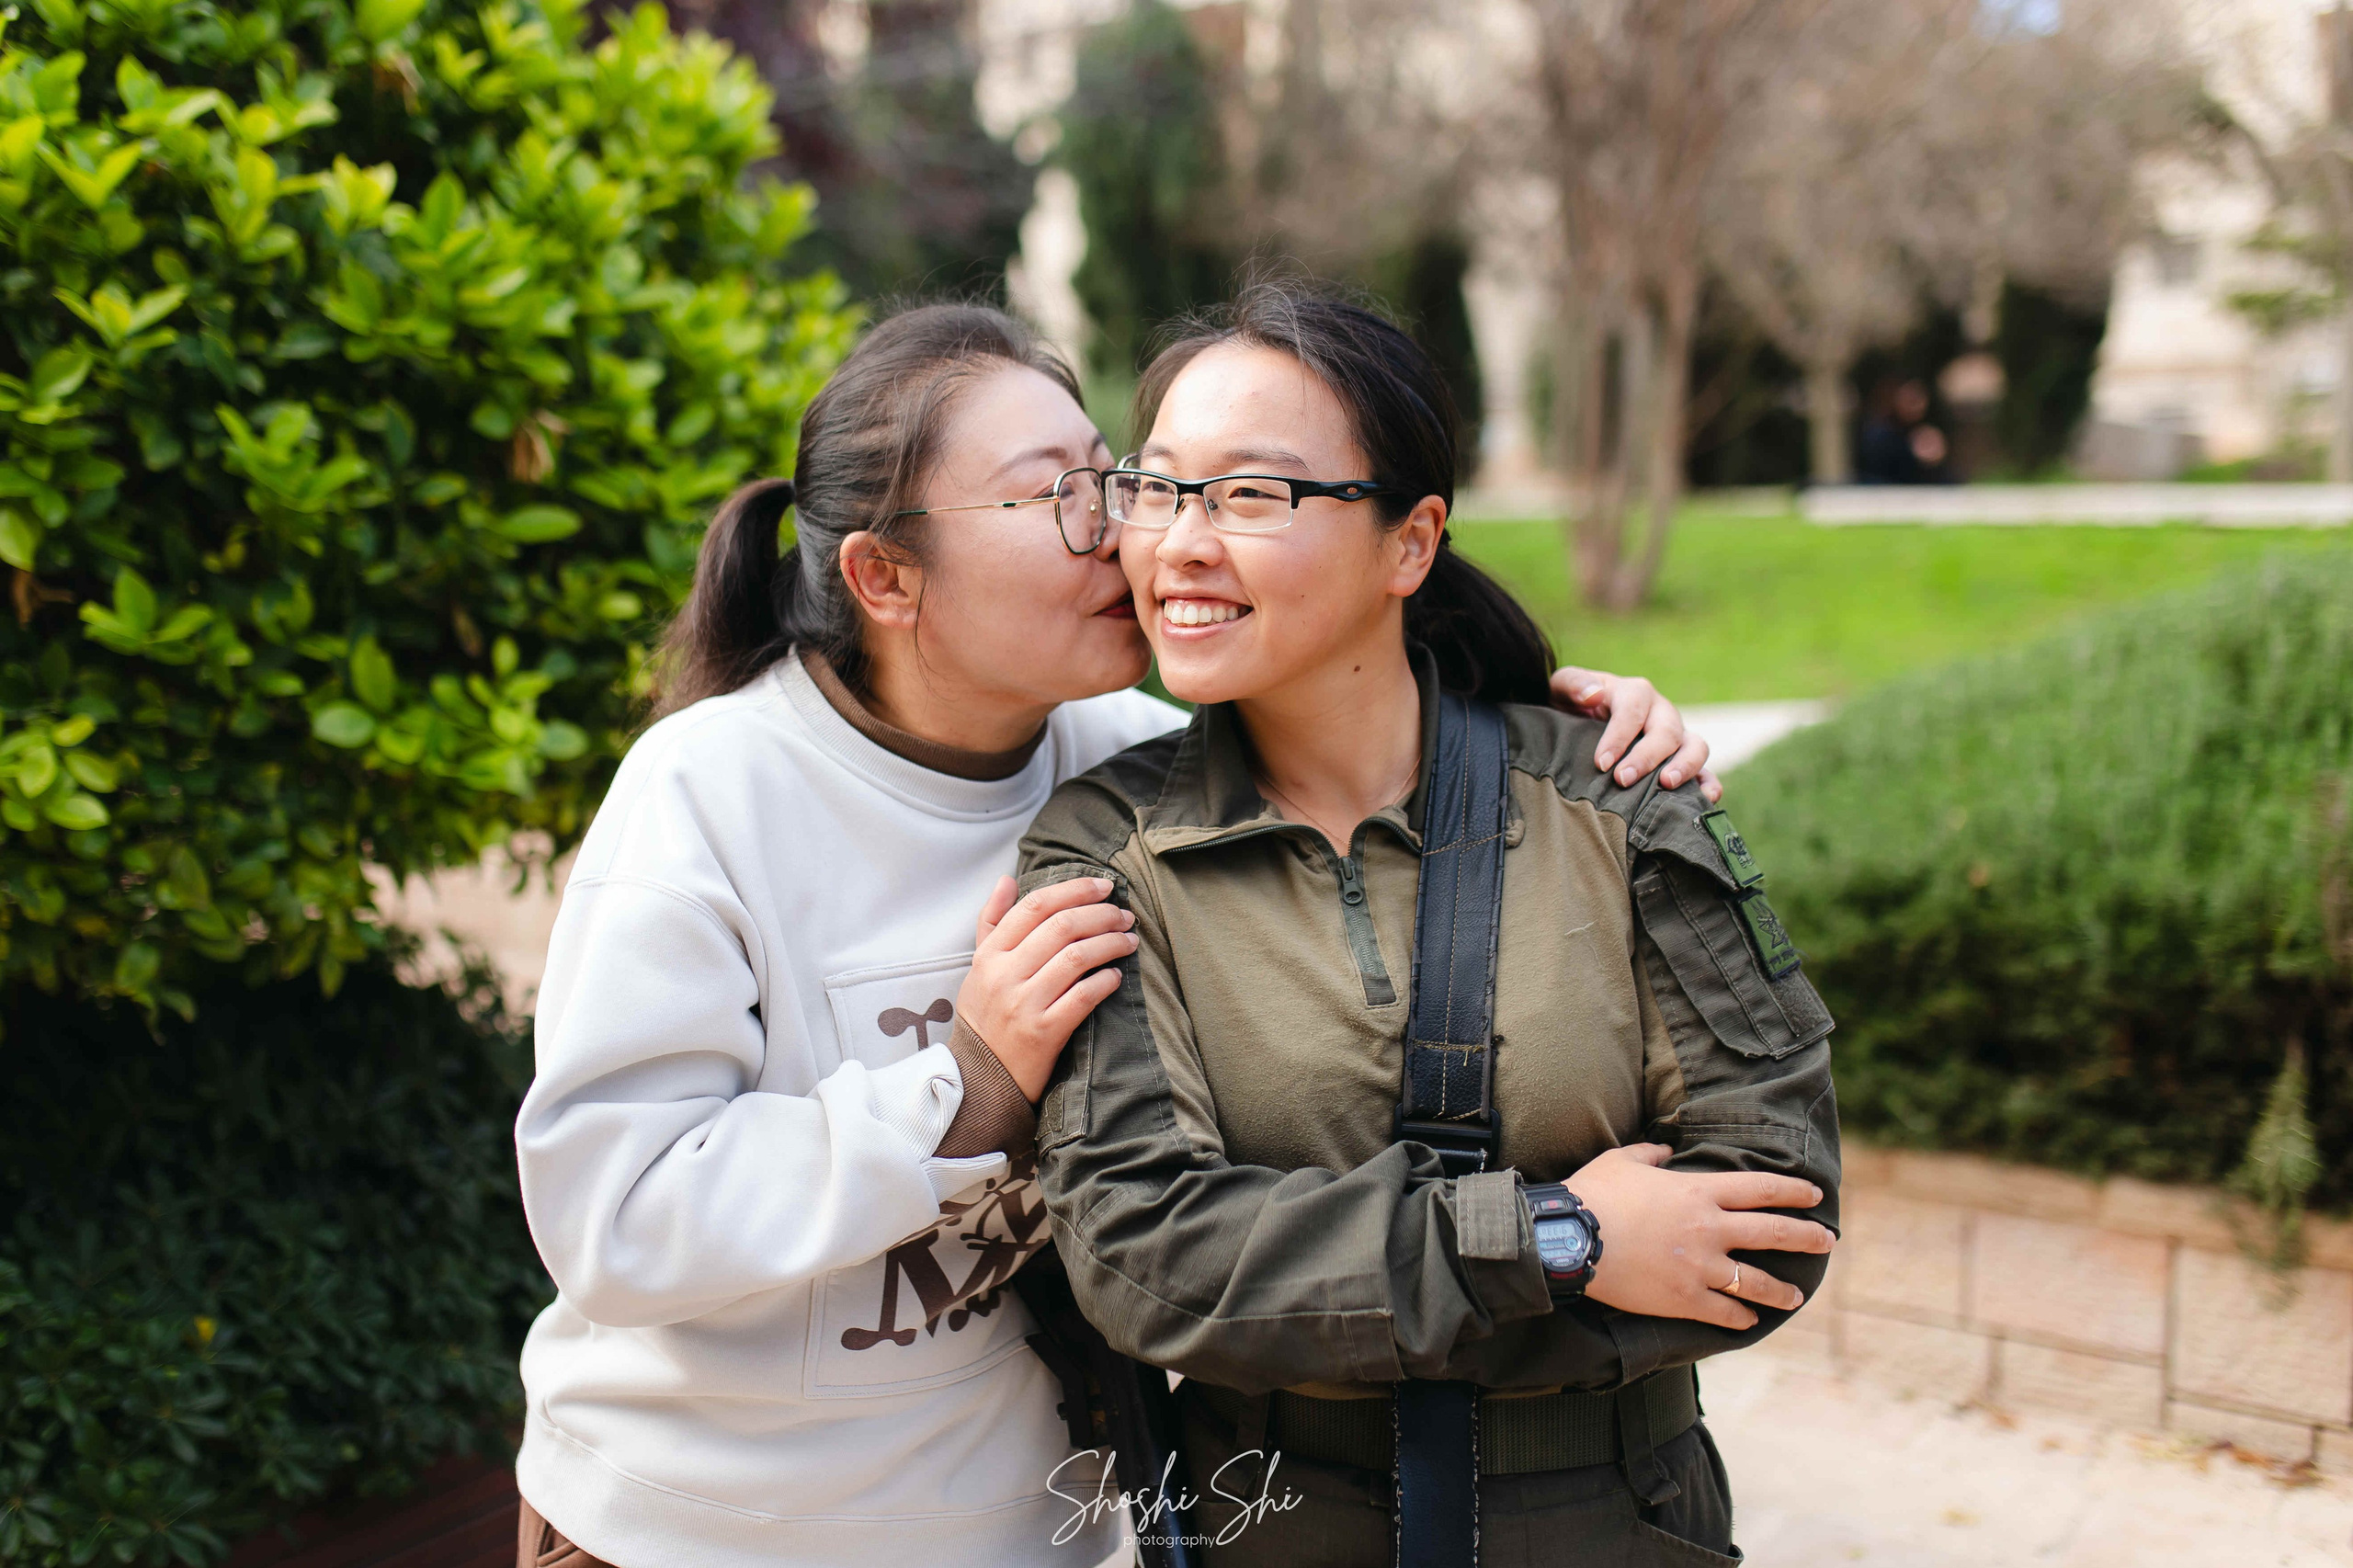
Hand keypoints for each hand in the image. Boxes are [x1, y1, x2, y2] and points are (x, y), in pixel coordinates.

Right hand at [953, 876, 1137, 1102]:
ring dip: (1111, 943)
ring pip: (1077, 958)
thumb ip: (992, 921)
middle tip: (1125, 915)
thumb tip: (1007, 879)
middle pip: (1062, 926)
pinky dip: (1106, 982)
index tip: (1103, 886)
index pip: (1035, 906)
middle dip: (1102, 914)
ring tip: (1129, 940)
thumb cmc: (986, 1015)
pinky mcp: (1043, 1033)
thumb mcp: (979, 966)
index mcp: (989, 955)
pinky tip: (1117, 976)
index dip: (1074, 889)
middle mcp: (1004, 975)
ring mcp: (1024, 1004)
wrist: (980, 1076)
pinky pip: (1083, 997)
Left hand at [1549, 667, 1721, 802]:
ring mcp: (1677, 736)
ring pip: (1696, 746)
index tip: (1601, 763)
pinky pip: (1706, 771)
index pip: (1632, 711)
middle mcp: (1661, 712)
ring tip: (1666, 784)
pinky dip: (1709, 783)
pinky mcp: (1684, 760)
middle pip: (1666, 730)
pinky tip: (1705, 799)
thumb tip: (1594, 695)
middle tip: (1623, 779)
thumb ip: (1574, 684)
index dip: (1618, 737)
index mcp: (1634, 693)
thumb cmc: (1573, 705)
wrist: (1581, 721)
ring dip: (1685, 766)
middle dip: (1646, 756)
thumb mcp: (1563, 687)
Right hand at [1566, 1144, 1831, 1329]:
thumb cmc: (1593, 1194)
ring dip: (1782, 1290)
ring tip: (1798, 1295)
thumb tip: (1663, 1151)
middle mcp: (1710, 1229)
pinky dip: (1741, 1317)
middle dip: (1807, 1237)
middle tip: (1828, 1242)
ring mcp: (1700, 1268)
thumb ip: (1649, 1154)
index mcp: (1698, 1192)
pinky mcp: (1684, 1299)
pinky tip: (1750, 1321)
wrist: (1570, 1240)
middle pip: (1773, 1233)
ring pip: (1756, 1282)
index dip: (1793, 1191)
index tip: (1815, 1195)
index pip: (1760, 1189)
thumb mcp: (1622, 1161)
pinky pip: (1725, 1312)